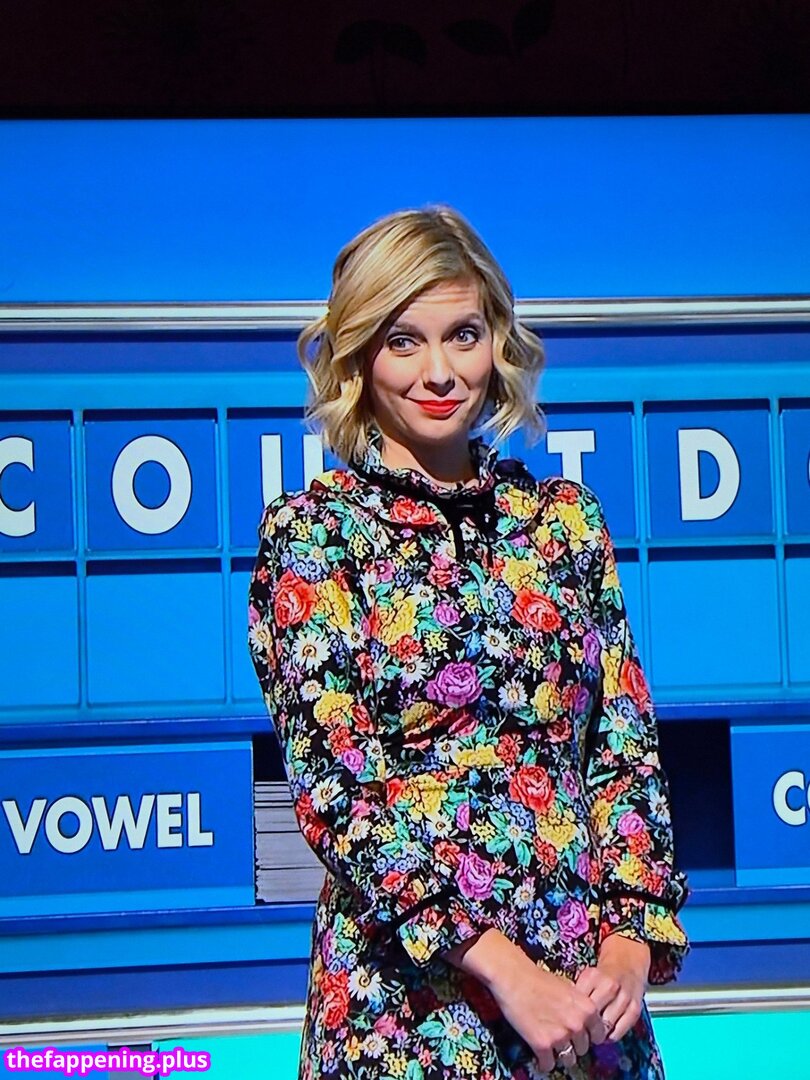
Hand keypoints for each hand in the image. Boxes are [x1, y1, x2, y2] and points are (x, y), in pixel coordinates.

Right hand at [450, 929, 607, 1073]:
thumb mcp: (567, 987)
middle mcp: (577, 1024)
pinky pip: (548, 1064)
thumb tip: (583, 1020)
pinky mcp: (542, 1044)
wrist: (513, 977)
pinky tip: (539, 1052)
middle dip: (573, 1044)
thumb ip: (579, 1006)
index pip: (599, 1035)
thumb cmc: (538, 978)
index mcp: (587, 1009)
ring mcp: (560, 1035)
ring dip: (560, 1054)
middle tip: (561, 1037)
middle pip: (583, 1049)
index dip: (588, 1035)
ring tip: (551, 1046)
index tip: (580, 1034)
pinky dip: (543, 1061)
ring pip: (569, 1060)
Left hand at [575, 933, 649, 1043]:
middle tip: (580, 1033)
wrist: (627, 962)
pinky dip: (611, 1036)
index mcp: (593, 976)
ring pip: (606, 1026)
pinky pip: (620, 1031)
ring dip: (598, 1035)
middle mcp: (610, 986)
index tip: (570, 1022)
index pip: (578, 1004)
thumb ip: (577, 993)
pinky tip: (605, 1034)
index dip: (572, 1016)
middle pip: (592, 1017)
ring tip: (592, 1034)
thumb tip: (565, 1015)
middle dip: (585, 1028)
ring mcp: (624, 998)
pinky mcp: (635, 1009)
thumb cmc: (602, 974)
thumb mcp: (586, 977)